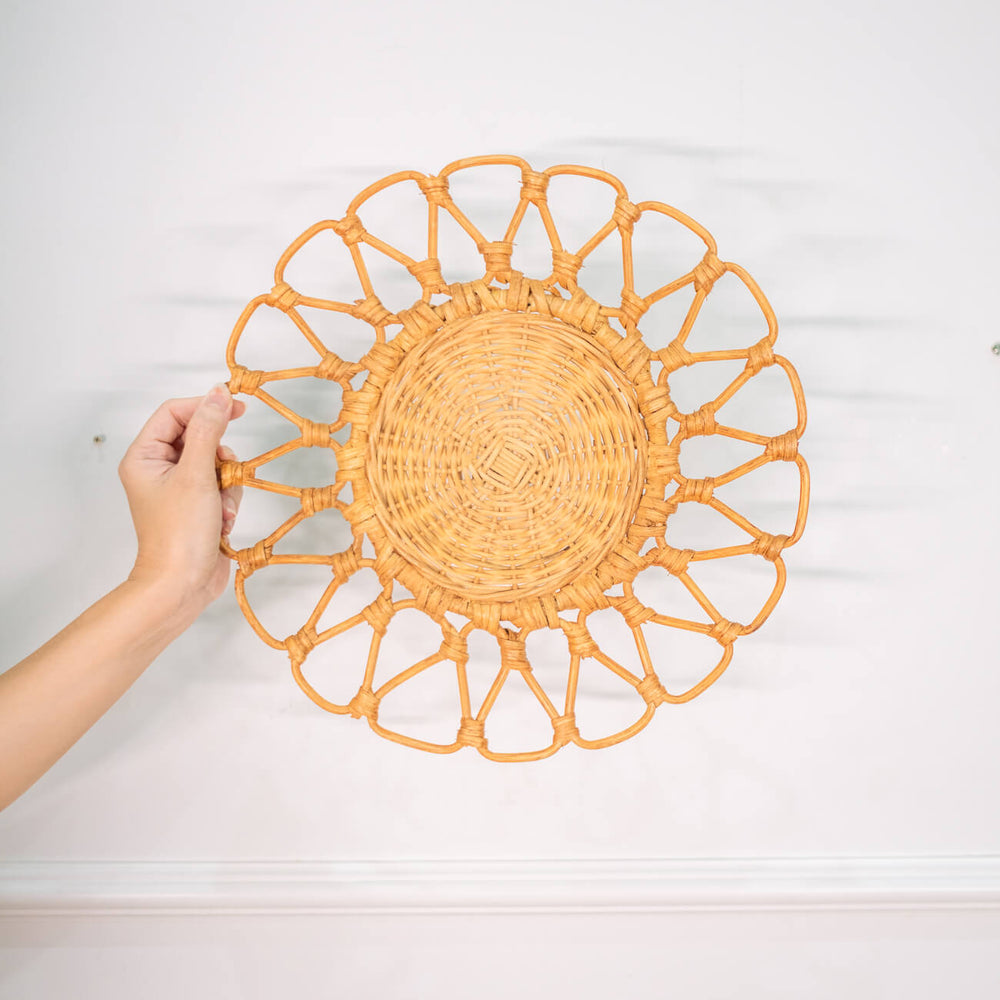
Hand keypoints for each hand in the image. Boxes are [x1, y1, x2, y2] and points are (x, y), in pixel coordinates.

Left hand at [118, 385, 247, 616]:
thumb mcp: (197, 474)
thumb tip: (219, 393)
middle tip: (226, 469)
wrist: (181, 586)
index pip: (175, 413)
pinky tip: (223, 521)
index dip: (205, 407)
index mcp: (144, 457)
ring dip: (227, 482)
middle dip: (219, 454)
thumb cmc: (180, 533)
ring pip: (215, 463)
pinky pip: (221, 487)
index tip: (237, 408)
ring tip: (221, 506)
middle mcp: (158, 470)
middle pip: (198, 437)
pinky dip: (228, 501)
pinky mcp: (197, 507)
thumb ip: (208, 429)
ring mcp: (178, 489)